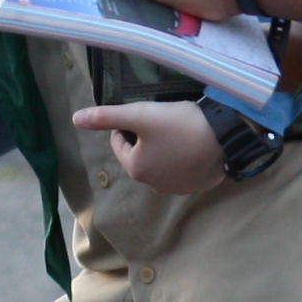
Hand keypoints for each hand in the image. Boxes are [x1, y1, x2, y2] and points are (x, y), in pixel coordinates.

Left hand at [71, 100, 226, 194]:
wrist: (226, 136)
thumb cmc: (179, 124)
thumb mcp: (139, 115)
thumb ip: (106, 116)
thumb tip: (75, 119)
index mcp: (136, 169)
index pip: (119, 141)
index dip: (128, 123)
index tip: (145, 113)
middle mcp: (153, 185)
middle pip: (140, 153)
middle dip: (146, 136)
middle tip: (163, 120)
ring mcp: (178, 188)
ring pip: (161, 161)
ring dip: (163, 147)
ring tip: (178, 130)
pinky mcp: (198, 185)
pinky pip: (182, 168)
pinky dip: (182, 156)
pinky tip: (192, 143)